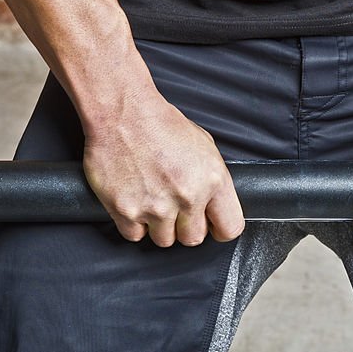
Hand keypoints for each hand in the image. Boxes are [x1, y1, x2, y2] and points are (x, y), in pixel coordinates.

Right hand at [82, 87, 244, 247]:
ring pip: (164, 240)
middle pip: (193, 239)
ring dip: (159, 225)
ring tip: (152, 198)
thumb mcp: (204, 146)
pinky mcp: (126, 211)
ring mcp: (156, 206)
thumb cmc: (162, 124)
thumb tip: (215, 206)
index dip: (219, 228)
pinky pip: (135, 235)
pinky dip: (134, 223)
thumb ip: (212, 181)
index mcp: (212, 180)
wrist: (123, 113)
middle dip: (185, 226)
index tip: (211, 225)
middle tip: (174, 206)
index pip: (230, 227)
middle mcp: (187, 196)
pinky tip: (135, 200)